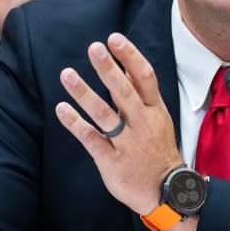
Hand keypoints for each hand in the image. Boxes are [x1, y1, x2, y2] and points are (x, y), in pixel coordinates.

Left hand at [55, 33, 183, 215]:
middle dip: (108, 69)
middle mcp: (142, 124)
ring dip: (85, 93)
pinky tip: (61, 109)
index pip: (144, 78)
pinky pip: (91, 139)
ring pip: (105, 114)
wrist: (168, 192)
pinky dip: (76, 124)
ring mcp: (126, 143)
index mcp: (155, 112)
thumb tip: (126, 62)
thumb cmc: (158, 151)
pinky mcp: (111, 160)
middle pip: (124, 92)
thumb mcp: (159, 119)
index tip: (114, 38)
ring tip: (67, 74)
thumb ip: (141, 94)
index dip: (130, 57)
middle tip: (94, 48)